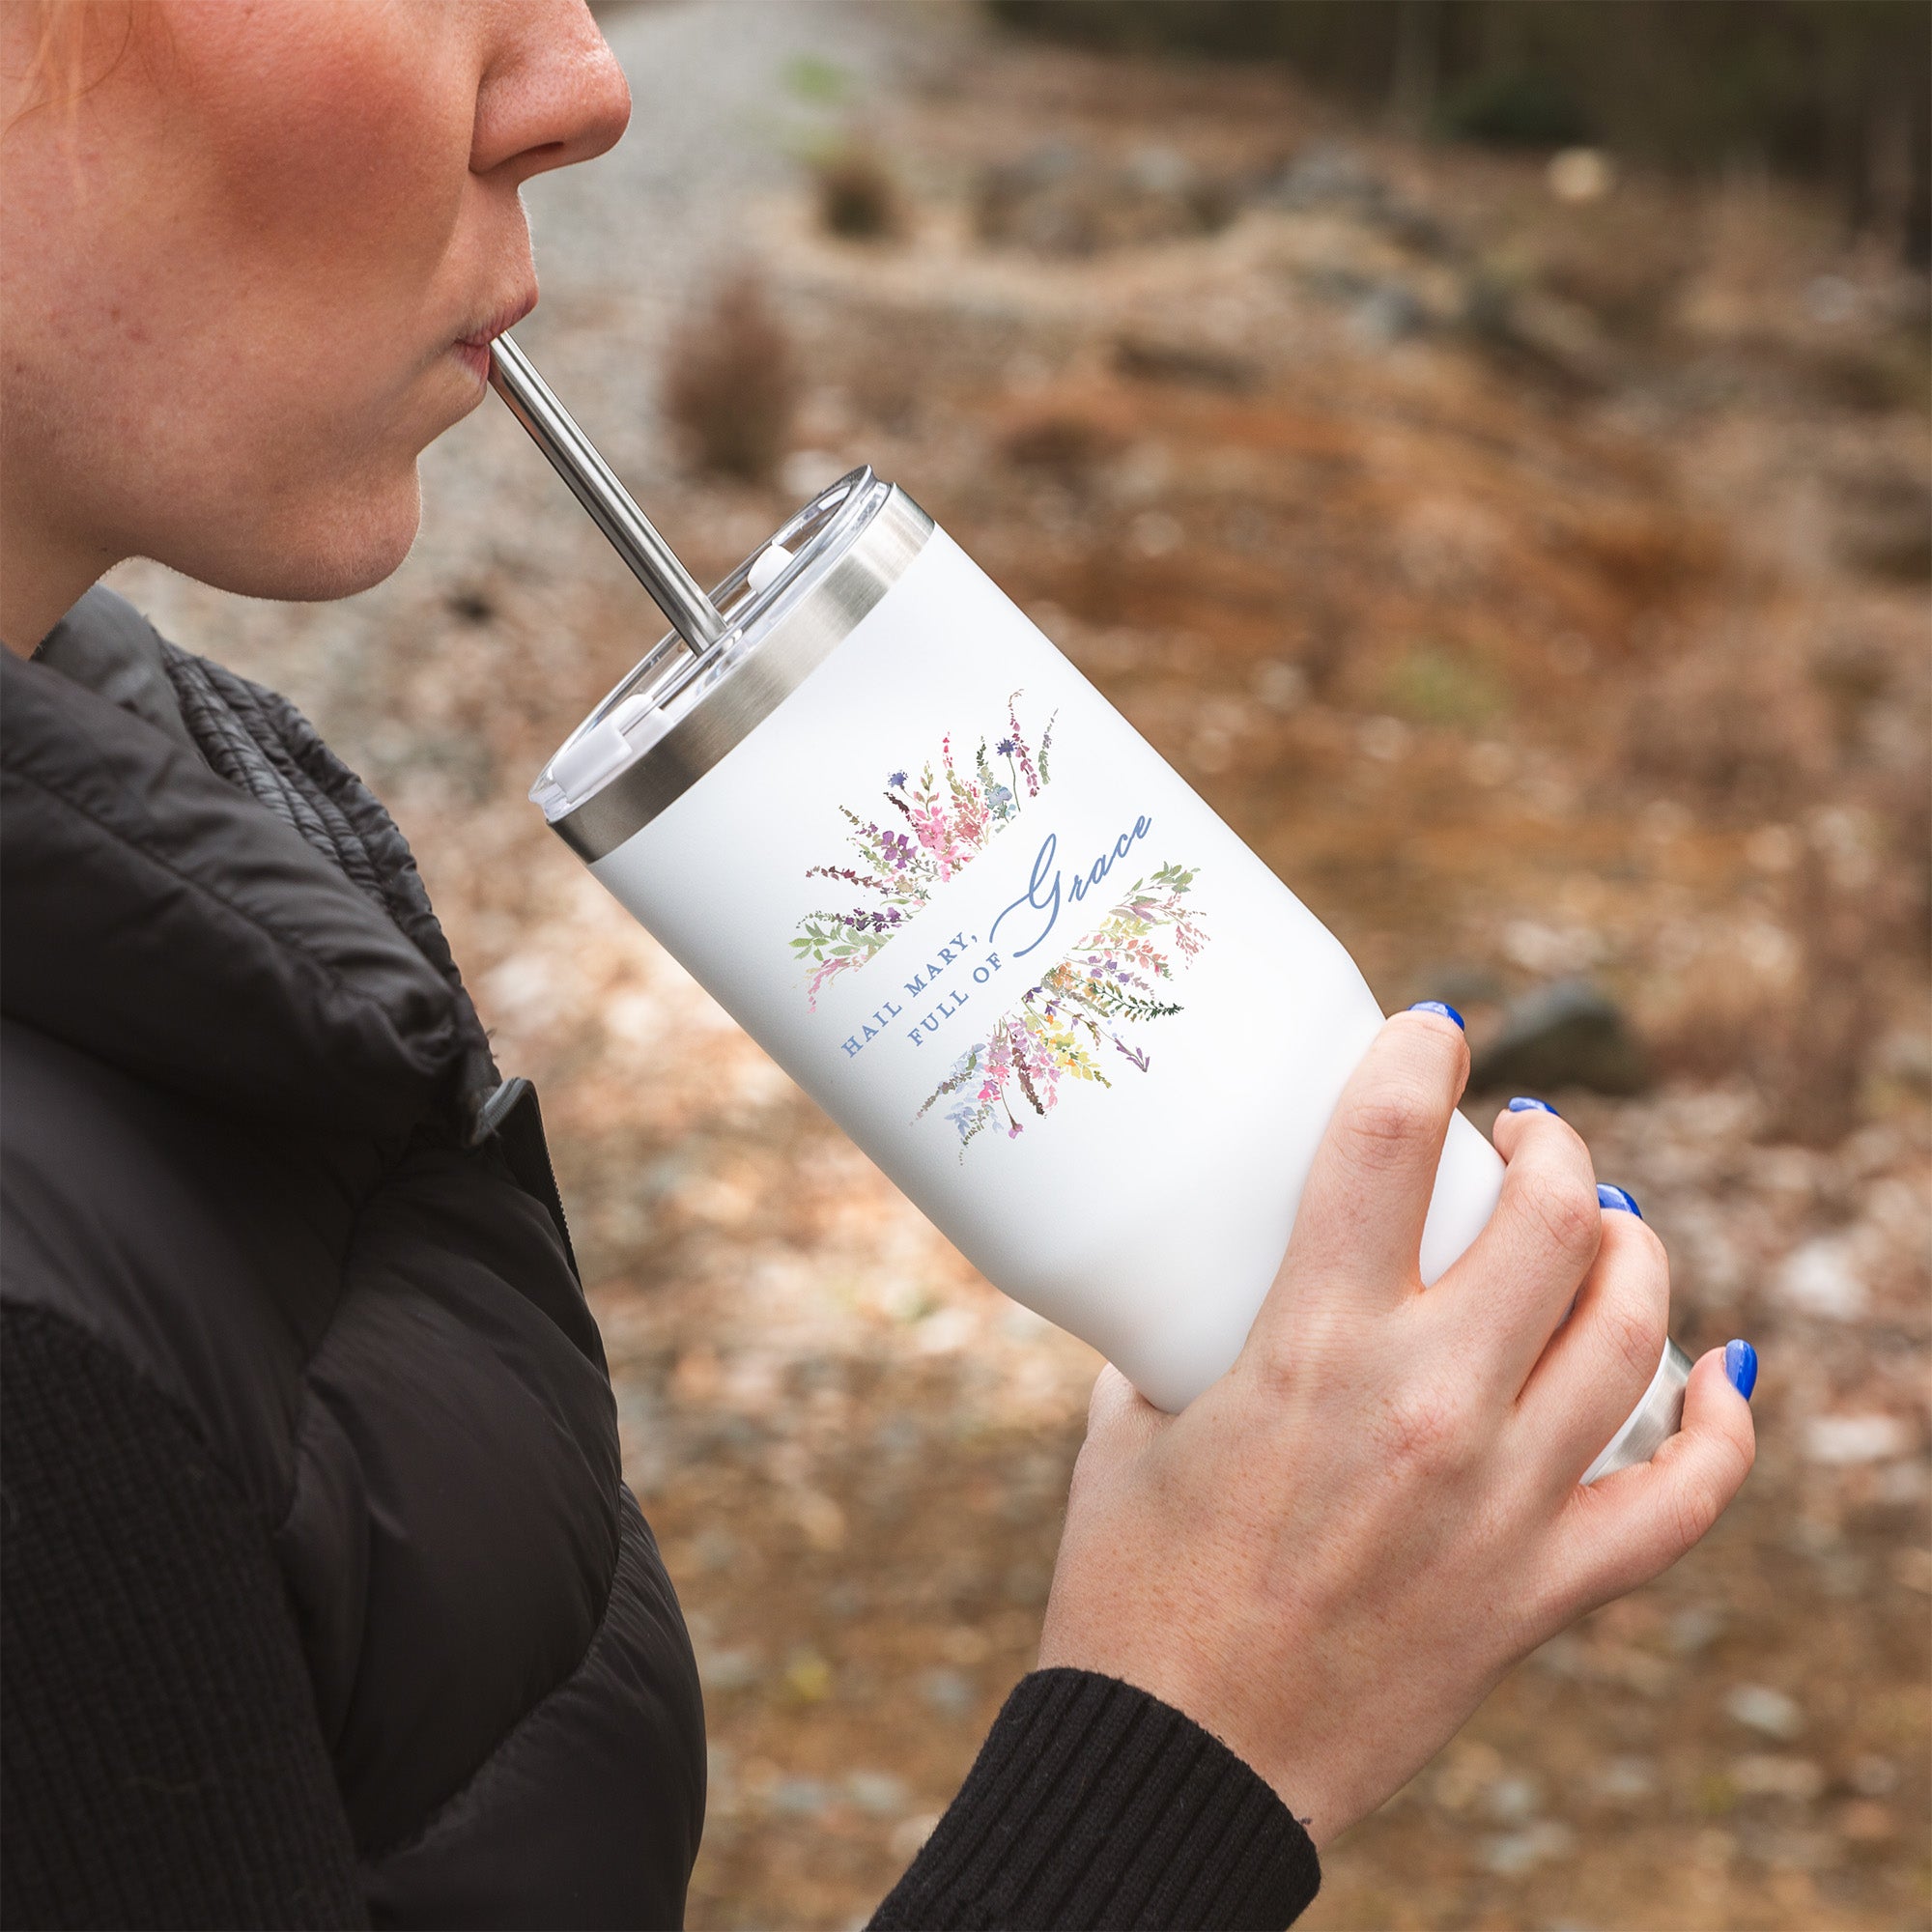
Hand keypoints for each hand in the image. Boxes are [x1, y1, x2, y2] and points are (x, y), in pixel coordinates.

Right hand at [1036, 1007, 1754, 1844]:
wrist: (1176, 1767)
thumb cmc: (1128, 1585)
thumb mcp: (1132, 1421)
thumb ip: (1189, 1329)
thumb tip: (1218, 1270)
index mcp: (1308, 1350)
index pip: (1385, 1145)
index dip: (1417, 1055)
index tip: (1430, 1029)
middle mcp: (1425, 1409)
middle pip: (1548, 1219)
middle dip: (1552, 1146)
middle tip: (1526, 1135)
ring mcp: (1501, 1504)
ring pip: (1631, 1332)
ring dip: (1632, 1249)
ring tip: (1603, 1223)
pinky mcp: (1541, 1592)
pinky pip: (1681, 1501)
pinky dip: (1721, 1427)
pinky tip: (1719, 1371)